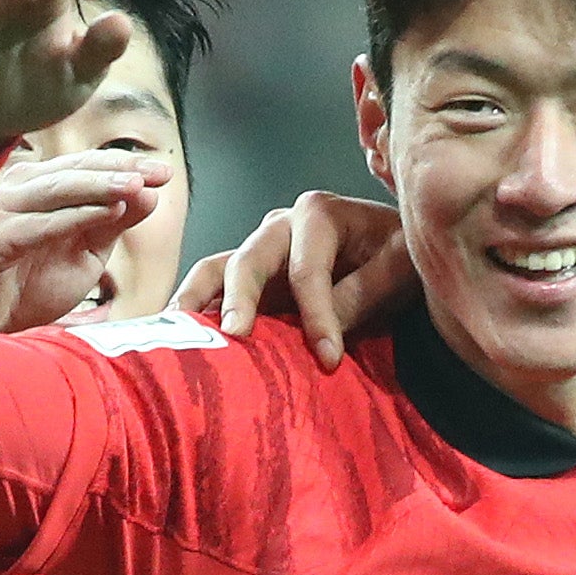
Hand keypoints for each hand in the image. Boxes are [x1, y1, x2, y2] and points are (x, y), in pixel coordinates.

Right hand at [0, 148, 170, 333]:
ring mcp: (4, 208)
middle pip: (76, 169)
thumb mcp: (85, 253)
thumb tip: (149, 193)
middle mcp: (20, 187)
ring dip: (101, 186)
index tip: (164, 171)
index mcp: (40, 184)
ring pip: (59, 189)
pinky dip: (75, 216)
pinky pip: (41, 224)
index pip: (88, 166)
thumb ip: (112, 222)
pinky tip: (107, 213)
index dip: (127, 165)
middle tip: (158, 173)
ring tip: (137, 186)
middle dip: (121, 169)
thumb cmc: (29, 285)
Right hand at [176, 191, 409, 365]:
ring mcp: (260, 250)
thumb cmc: (399, 255)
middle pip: (248, 259)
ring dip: (197, 300)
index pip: (308, 269)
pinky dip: (198, 311)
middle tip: (236, 336)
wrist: (395, 253)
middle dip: (241, 299)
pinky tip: (178, 337)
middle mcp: (280, 226)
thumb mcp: (398, 268)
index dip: (317, 315)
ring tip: (177, 332)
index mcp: (318, 214)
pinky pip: (214, 288)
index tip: (329, 359)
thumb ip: (363, 294)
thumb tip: (322, 334)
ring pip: (217, 269)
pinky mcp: (251, 278)